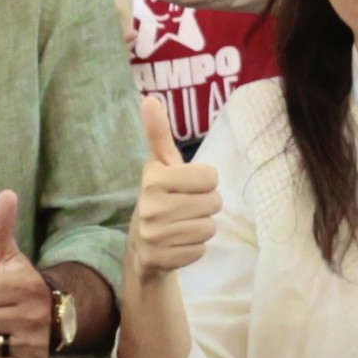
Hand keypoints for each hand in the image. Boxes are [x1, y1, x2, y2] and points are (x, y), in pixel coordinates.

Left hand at [0, 189, 58, 357]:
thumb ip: (0, 224)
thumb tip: (6, 193)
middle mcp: (34, 315)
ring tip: (3, 324)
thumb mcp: (4, 251)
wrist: (47, 313)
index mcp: (25, 285)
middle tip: (1, 307)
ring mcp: (34, 342)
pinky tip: (8, 341)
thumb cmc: (15, 279)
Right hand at [124, 97, 219, 288]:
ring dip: (201, 227)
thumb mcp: (161, 166)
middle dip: (206, 206)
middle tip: (187, 208)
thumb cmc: (161, 197)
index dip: (204, 182)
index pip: (210, 176)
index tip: (187, 186)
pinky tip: (178, 244)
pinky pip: (200, 250)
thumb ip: (158, 134)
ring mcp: (153, 234)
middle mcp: (149, 205)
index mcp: (153, 177)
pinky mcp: (159, 259)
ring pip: (209, 228)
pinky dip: (194, 248)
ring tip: (183, 225)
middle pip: (213, 203)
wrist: (143, 245)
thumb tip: (150, 99)